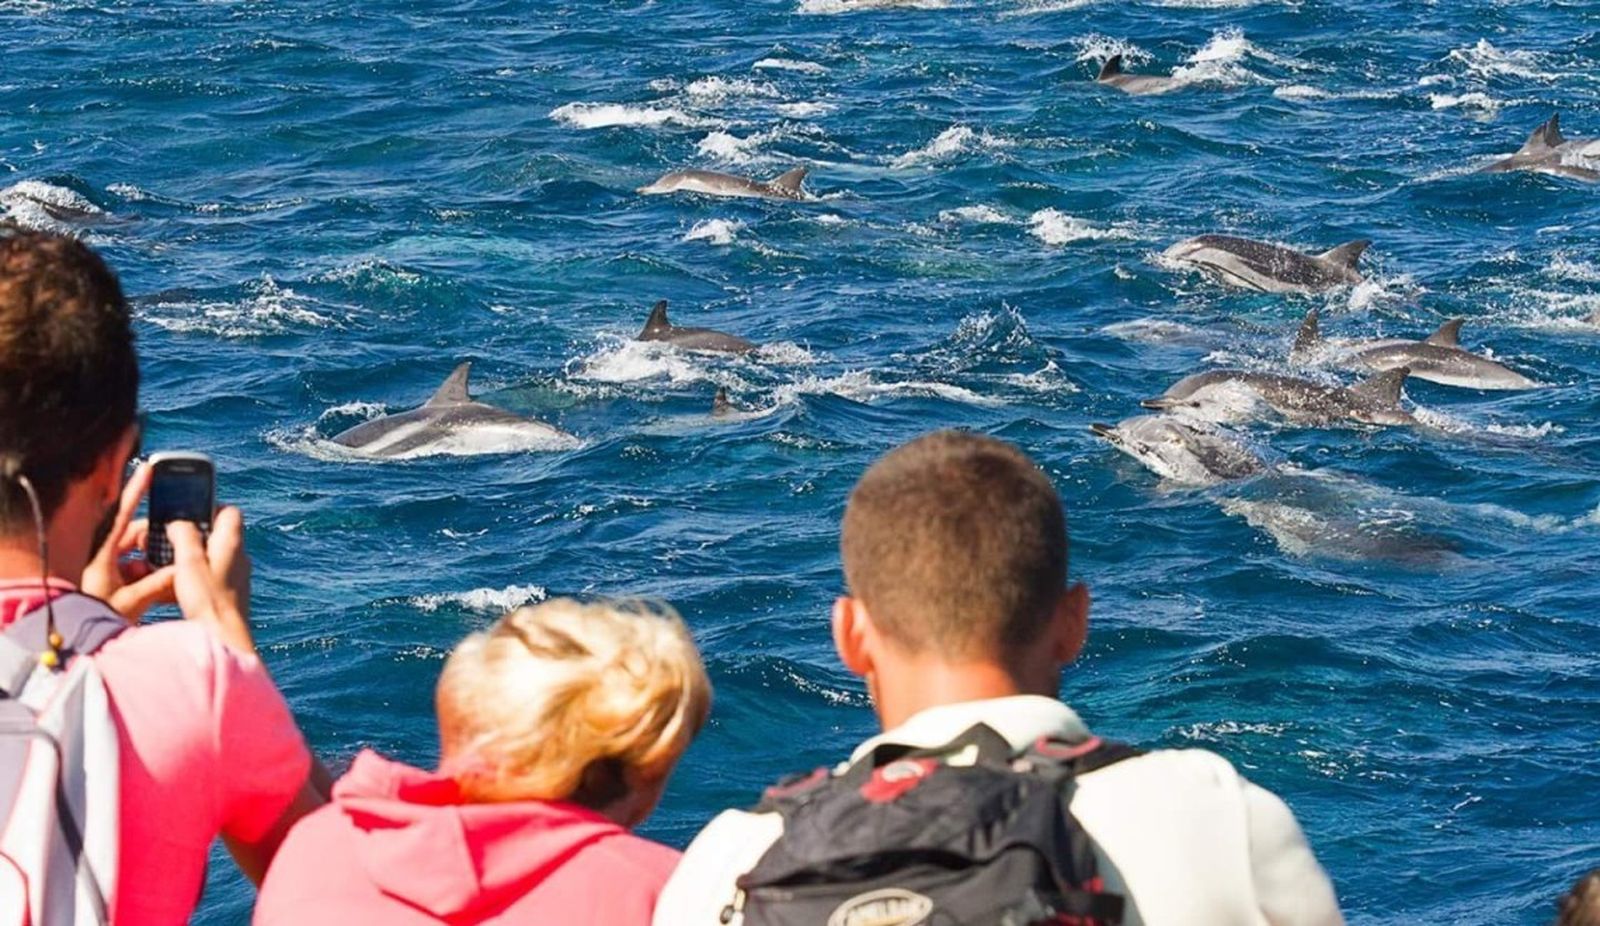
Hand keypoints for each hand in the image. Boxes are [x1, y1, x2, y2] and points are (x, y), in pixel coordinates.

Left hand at [81, 463, 176, 622]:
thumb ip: (158, 585)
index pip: (121, 514)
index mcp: (99, 554)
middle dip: (156, 539)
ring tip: (173, 573)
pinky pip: (131, 570)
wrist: (71, 644)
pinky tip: (163, 587)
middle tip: (177, 544)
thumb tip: (184, 571)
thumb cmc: (90, 621)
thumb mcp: (130, 603)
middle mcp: (98, 557)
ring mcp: (101, 570)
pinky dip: (147, 575)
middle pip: (133, 535)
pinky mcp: (105, 583)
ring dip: (154, 562)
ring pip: (134, 554)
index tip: (149, 469)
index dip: (136, 490)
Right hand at [168, 508, 254, 654]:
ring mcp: (237, 575)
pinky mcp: (231, 593)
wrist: (224, 638)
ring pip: (213, 556)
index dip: (209, 507)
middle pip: (218, 533)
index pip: (229, 511)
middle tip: (170, 540)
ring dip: (193, 557)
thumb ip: (184, 535)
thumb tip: (179, 522)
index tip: (187, 513)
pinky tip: (178, 587)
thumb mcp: (189, 561)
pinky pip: (213, 576)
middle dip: (194, 534)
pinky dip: (197, 576)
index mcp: (231, 542)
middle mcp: (239, 556)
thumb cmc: (208, 600)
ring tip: (170, 564)